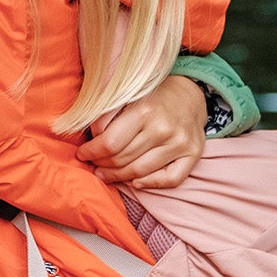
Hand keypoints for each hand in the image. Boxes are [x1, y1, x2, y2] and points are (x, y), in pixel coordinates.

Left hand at [77, 74, 206, 189]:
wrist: (189, 93)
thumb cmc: (151, 97)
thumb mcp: (126, 96)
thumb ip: (105, 115)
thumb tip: (91, 139)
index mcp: (144, 110)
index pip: (109, 143)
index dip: (91, 152)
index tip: (82, 154)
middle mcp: (163, 128)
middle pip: (122, 160)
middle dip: (102, 165)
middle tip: (94, 165)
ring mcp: (180, 143)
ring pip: (140, 173)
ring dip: (118, 177)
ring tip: (106, 174)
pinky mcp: (194, 154)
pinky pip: (170, 180)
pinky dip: (149, 184)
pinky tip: (134, 181)